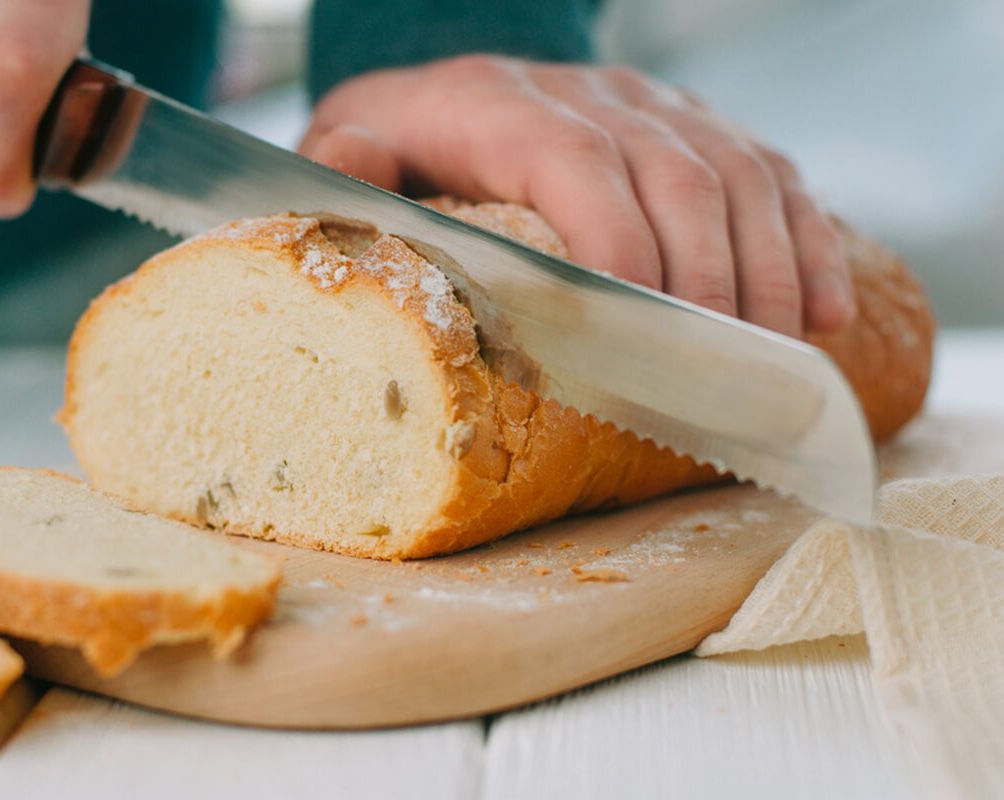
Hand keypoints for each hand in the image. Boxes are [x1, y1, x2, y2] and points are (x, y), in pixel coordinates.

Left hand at [300, 55, 854, 336]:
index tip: (635, 331)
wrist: (454, 86)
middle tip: (716, 374)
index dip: (615, 243)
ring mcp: (656, 108)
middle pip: (676, 176)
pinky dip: (808, 243)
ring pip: (739, 175)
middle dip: (704, 281)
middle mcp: (592, 96)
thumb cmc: (403, 143)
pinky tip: (823, 313)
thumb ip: (343, 167)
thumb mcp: (349, 149)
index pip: (574, 163)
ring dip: (768, 272)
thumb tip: (353, 177)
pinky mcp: (697, 128)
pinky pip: (774, 174)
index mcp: (501, 105)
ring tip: (775, 360)